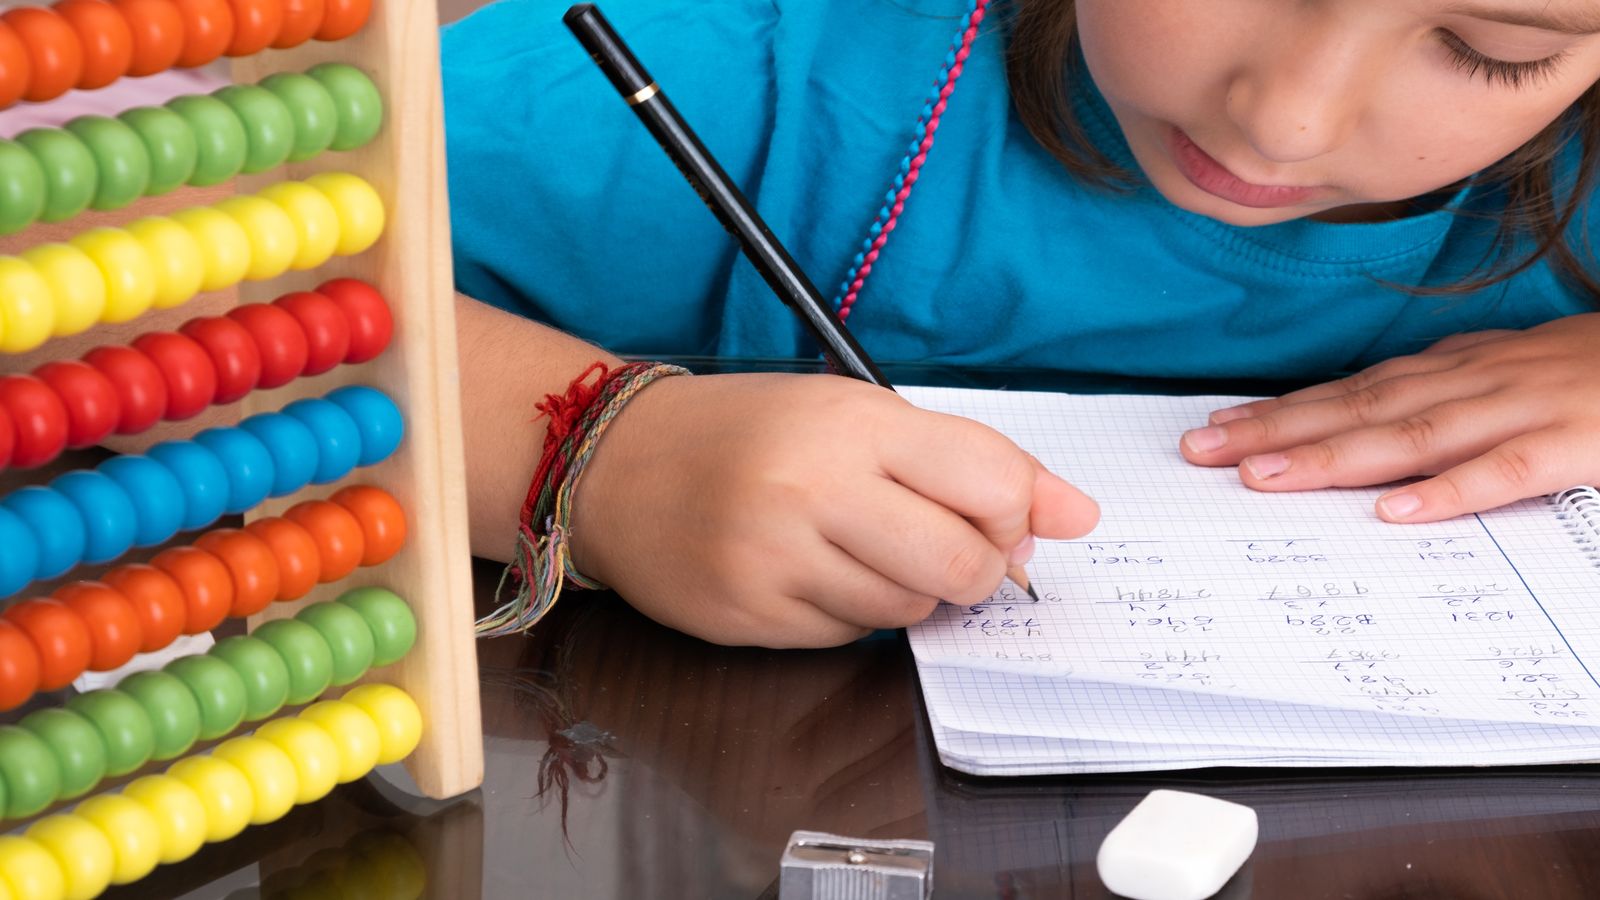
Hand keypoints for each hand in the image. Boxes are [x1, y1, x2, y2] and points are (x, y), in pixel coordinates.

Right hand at [567, 373, 1099, 646]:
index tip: (998, 516)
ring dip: (907, 589)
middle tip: (941, 547)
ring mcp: (776, 558)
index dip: (1015, 512)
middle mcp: (814, 487)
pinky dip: (849, 612)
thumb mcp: (855, 415)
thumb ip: (968, 460)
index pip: (992, 480)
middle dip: (975, 569)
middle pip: (963, 564)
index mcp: (852, 421)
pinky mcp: (748, 615)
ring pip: (909, 609)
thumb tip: (1078, 516)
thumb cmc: (746, 431)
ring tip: (856, 547)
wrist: (615, 464)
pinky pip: (848, 636)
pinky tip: (809, 571)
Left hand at [1178, 313, 1599, 522]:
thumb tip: (1365, 424)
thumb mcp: (1510, 374)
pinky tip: (1397, 512)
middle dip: (1275, 430)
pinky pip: (1505, 470)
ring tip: (1265, 477)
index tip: (1214, 428)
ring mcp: (1523, 408)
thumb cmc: (1595, 373)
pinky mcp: (1573, 443)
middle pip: (1358, 409)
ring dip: (1333, 457)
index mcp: (1459, 369)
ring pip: (1412, 435)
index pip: (1351, 391)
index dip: (1280, 410)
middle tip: (1201, 452)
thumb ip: (1443, 396)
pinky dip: (1450, 490)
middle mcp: (1475, 381)